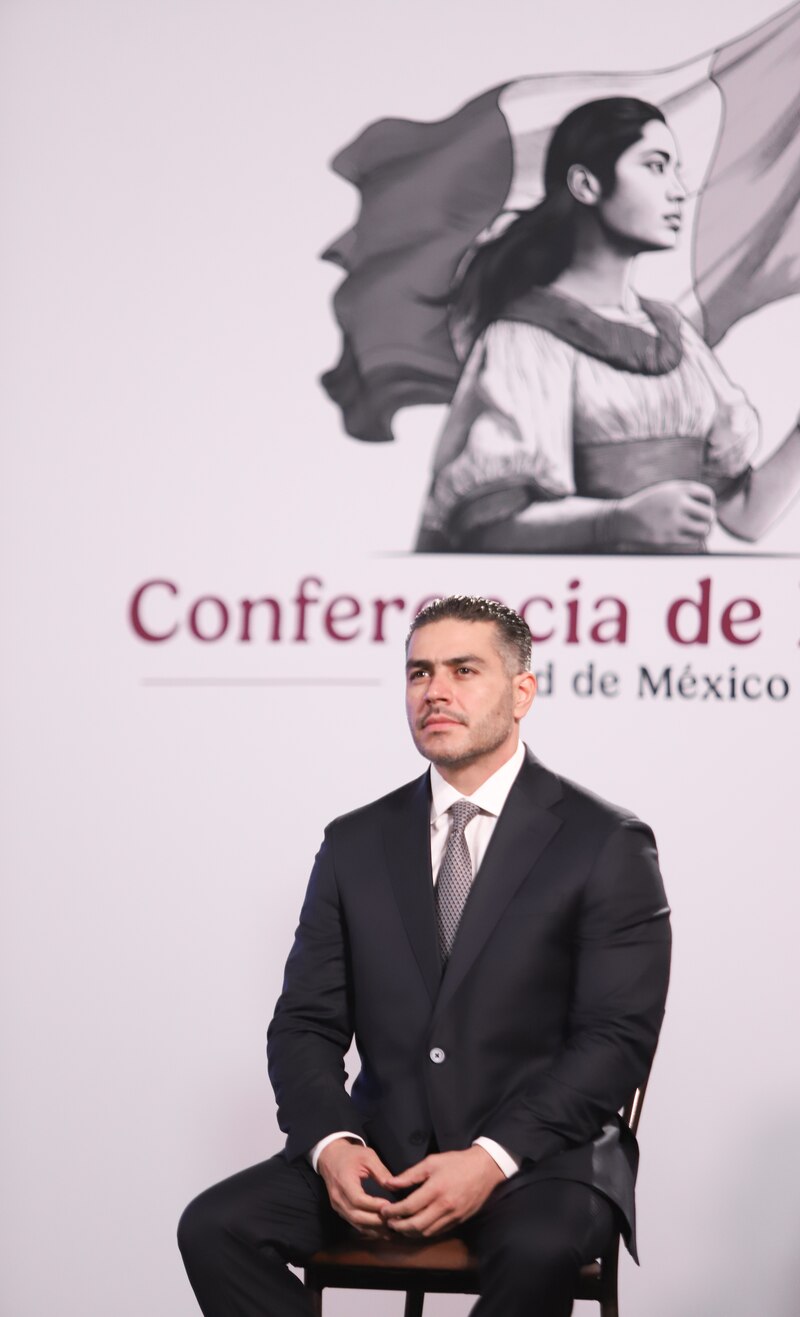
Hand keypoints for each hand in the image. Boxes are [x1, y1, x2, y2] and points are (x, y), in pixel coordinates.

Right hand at [317, 1139, 393, 1237]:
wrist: (330, 1157)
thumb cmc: (350, 1155)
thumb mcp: (367, 1156)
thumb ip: (381, 1172)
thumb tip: (394, 1187)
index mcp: (343, 1182)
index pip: (358, 1199)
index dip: (374, 1205)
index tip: (390, 1206)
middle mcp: (338, 1197)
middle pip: (356, 1215)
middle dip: (376, 1221)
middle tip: (393, 1220)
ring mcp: (337, 1206)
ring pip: (355, 1222)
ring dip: (373, 1228)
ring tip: (390, 1230)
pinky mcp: (340, 1210)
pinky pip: (353, 1223)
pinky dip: (367, 1228)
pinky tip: (380, 1230)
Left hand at [379, 1147, 504, 1238]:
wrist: (485, 1169)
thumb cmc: (457, 1162)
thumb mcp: (432, 1162)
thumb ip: (410, 1175)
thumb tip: (390, 1183)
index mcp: (436, 1189)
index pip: (409, 1207)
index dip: (393, 1211)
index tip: (383, 1211)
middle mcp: (444, 1206)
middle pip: (416, 1225)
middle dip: (399, 1226)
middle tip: (388, 1222)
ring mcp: (453, 1216)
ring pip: (427, 1232)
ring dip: (410, 1232)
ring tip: (400, 1226)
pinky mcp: (459, 1221)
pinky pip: (438, 1232)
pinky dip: (424, 1232)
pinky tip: (417, 1227)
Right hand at [615, 481, 715, 545]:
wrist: (623, 520)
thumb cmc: (647, 505)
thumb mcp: (665, 490)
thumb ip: (685, 493)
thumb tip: (710, 505)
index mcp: (678, 490)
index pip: (708, 496)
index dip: (709, 503)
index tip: (703, 507)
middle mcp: (677, 504)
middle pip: (709, 514)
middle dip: (709, 519)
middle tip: (704, 522)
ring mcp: (674, 522)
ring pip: (704, 530)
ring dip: (705, 531)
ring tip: (700, 531)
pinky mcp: (669, 538)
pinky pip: (693, 542)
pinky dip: (694, 540)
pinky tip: (688, 537)